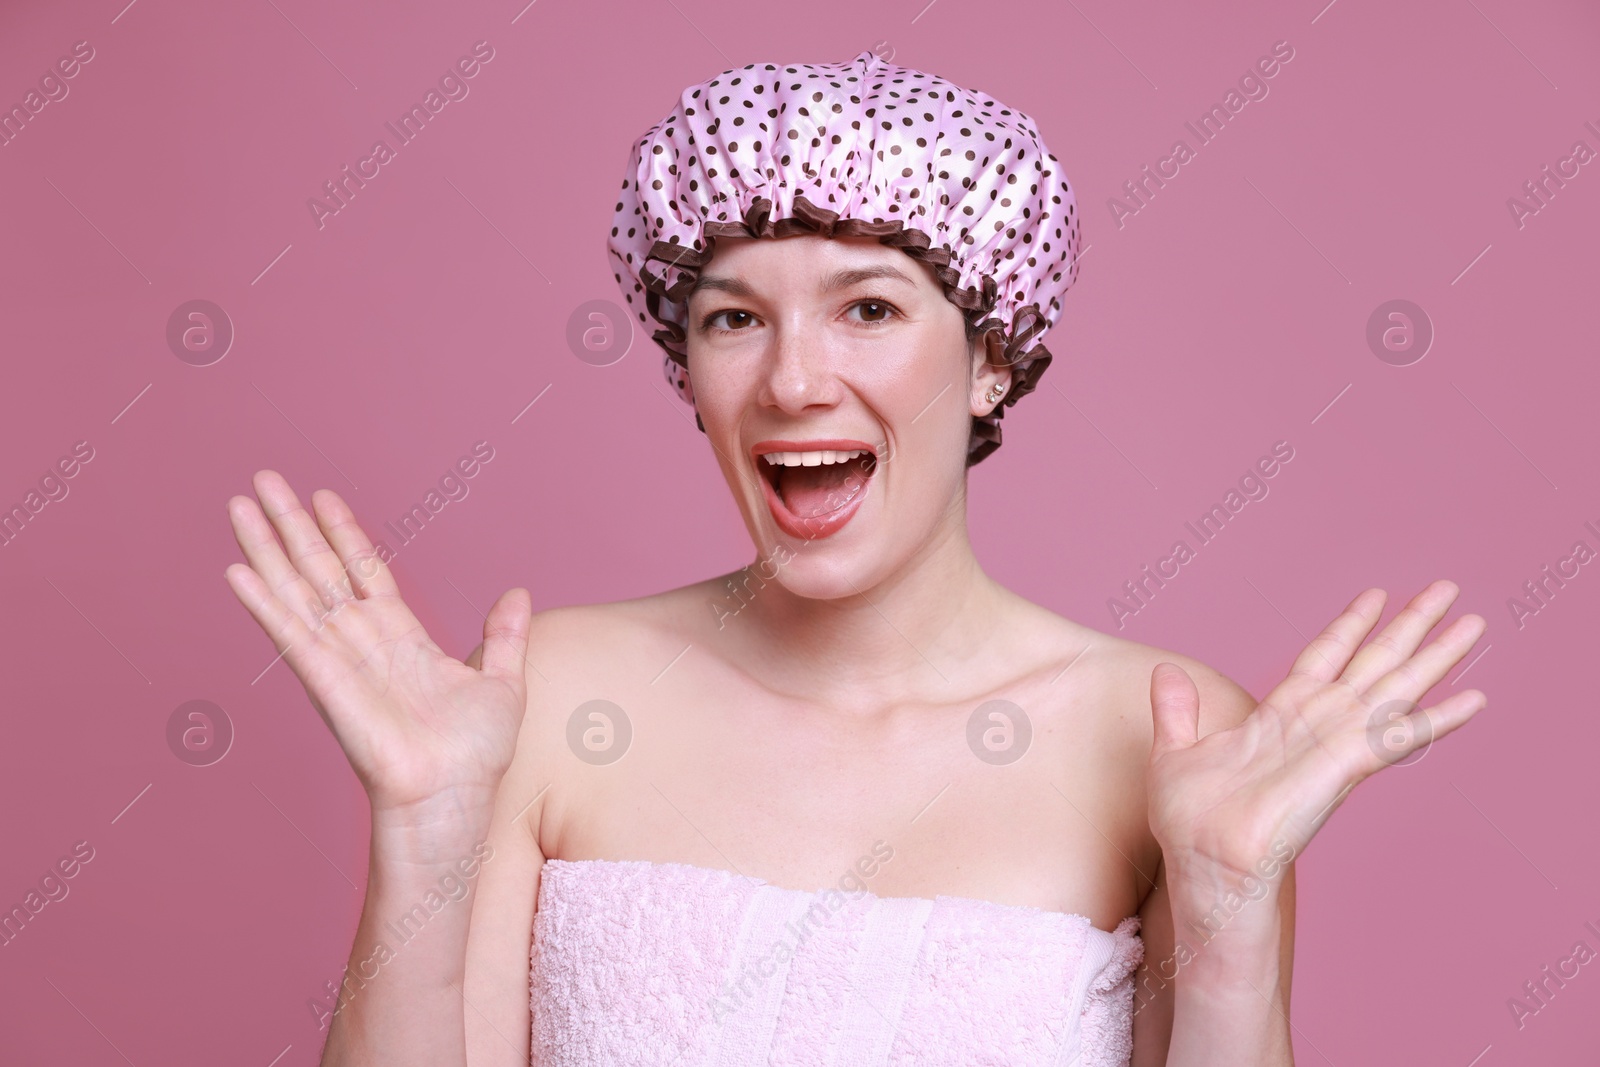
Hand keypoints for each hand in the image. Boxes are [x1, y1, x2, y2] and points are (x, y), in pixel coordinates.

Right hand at [224, 470, 532, 816]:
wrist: (455, 797)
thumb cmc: (475, 756)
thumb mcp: (502, 682)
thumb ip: (505, 636)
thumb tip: (518, 593)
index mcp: (401, 639)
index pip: (365, 572)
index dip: (344, 534)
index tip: (323, 496)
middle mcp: (363, 643)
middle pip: (320, 570)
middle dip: (292, 525)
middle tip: (262, 480)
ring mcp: (340, 660)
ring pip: (296, 590)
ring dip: (266, 547)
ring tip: (238, 504)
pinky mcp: (327, 682)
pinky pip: (290, 635)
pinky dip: (264, 603)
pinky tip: (236, 571)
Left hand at [1145, 580, 1486, 897]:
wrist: (1204, 864)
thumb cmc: (1191, 823)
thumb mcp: (1175, 751)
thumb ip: (1176, 711)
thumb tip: (1166, 671)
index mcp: (1279, 717)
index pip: (1322, 658)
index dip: (1348, 626)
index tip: (1376, 595)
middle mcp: (1316, 725)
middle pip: (1372, 662)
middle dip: (1409, 626)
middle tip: (1447, 589)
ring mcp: (1335, 745)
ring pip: (1395, 686)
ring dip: (1436, 655)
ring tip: (1475, 623)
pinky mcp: (1345, 768)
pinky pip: (1398, 734)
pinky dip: (1437, 717)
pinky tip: (1474, 699)